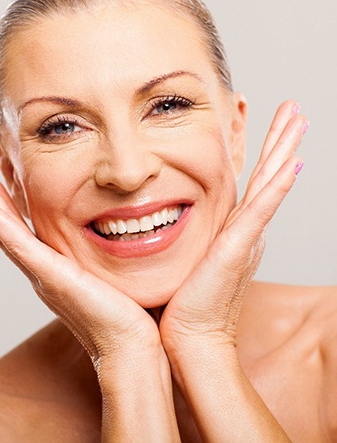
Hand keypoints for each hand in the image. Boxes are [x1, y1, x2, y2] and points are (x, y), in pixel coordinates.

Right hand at [0, 166, 160, 367]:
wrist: (129, 346)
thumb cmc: (126, 314)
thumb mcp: (107, 274)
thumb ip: (99, 257)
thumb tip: (115, 237)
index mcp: (53, 268)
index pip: (23, 230)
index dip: (6, 204)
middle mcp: (41, 270)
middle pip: (6, 229)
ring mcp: (43, 274)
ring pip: (4, 233)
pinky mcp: (52, 277)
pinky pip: (19, 245)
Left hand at [160, 100, 307, 357]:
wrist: (186, 339)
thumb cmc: (178, 304)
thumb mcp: (179, 258)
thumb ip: (174, 235)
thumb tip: (151, 220)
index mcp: (227, 228)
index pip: (243, 178)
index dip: (253, 147)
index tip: (254, 117)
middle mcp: (241, 228)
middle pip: (263, 173)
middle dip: (277, 139)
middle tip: (291, 109)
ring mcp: (244, 237)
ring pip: (269, 183)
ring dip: (283, 150)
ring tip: (296, 118)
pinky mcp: (238, 249)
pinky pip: (261, 210)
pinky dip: (276, 187)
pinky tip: (290, 164)